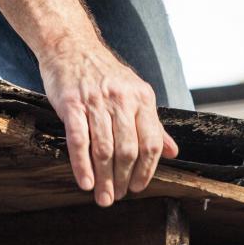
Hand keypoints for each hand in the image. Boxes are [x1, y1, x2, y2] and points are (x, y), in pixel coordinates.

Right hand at [39, 42, 178, 206]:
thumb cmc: (105, 74)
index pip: (152, 141)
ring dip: (104, 178)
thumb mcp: (135, 92)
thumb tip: (172, 151)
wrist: (72, 47)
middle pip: (128, 149)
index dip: (147, 170)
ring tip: (103, 197)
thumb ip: (153, 124)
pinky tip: (85, 182)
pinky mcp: (72, 103)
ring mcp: (96, 101)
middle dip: (124, 179)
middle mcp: (122, 99)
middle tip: (118, 197)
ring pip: (104, 148)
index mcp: (142, 98)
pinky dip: (82, 165)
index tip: (139, 187)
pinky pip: (79, 139)